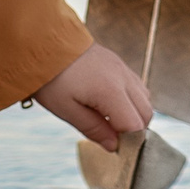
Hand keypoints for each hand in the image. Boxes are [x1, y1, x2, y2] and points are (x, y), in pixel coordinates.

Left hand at [33, 43, 154, 148]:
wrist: (42, 40)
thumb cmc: (50, 77)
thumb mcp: (66, 109)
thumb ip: (93, 129)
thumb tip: (114, 146)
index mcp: (111, 91)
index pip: (135, 125)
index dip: (128, 142)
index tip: (114, 148)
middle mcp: (123, 78)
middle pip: (146, 113)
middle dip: (134, 130)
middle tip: (110, 136)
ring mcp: (122, 67)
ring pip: (144, 98)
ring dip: (133, 113)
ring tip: (107, 119)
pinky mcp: (117, 62)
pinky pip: (136, 85)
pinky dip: (130, 100)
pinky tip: (108, 103)